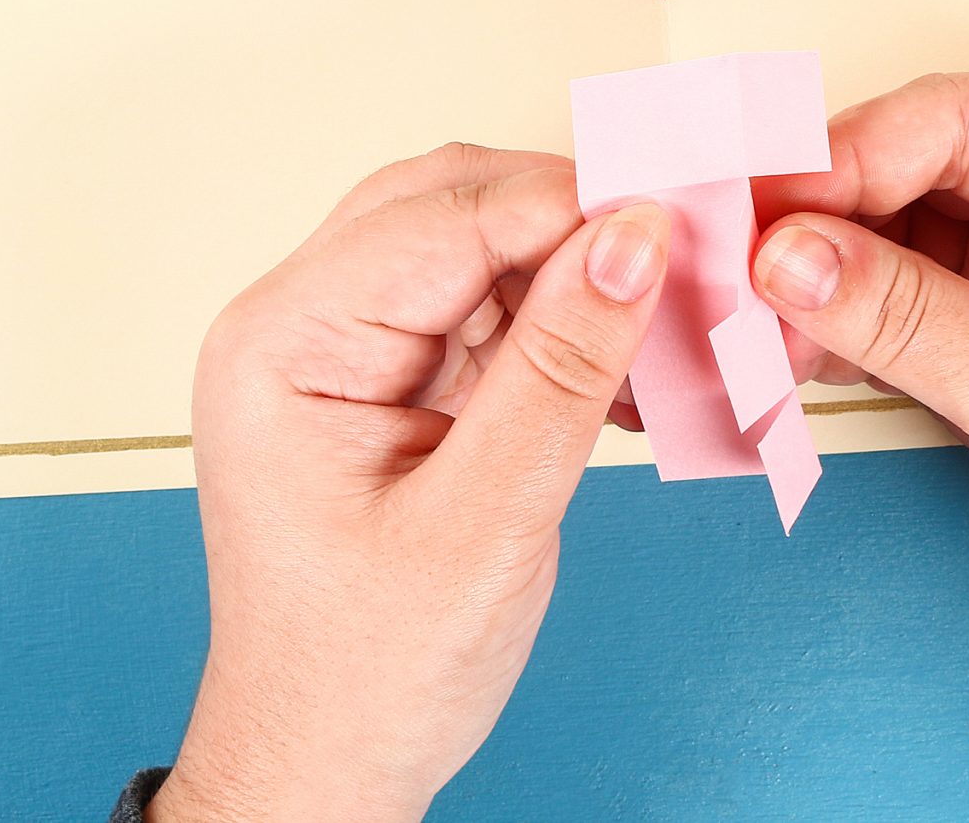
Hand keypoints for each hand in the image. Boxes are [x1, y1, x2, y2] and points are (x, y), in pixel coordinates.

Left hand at [149, 145, 670, 822]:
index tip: (679, 226)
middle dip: (573, 222)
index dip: (568, 206)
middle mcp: (299, 322)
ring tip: (662, 321)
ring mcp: (343, 346)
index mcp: (285, 343)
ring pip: (479, 244)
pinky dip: (561, 318)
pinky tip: (620, 363)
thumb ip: (560, 369)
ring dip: (575, 271)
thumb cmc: (368, 672)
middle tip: (683, 261)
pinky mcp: (388, 376)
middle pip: (456, 203)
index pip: (444, 216)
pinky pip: (486, 303)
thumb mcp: (483, 523)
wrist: (324, 767)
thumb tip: (633, 236)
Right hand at [754, 73, 968, 747]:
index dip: (856, 149)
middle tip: (733, 255)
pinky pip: (906, 300)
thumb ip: (905, 314)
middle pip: (925, 164)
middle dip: (826, 211)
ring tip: (747, 316)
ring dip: (823, 272)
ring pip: (903, 232)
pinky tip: (785, 350)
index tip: (767, 201)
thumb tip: (785, 251)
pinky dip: (844, 323)